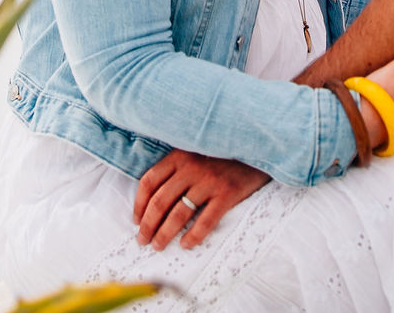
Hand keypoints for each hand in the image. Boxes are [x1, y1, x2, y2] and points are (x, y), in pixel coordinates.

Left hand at [134, 150, 269, 250]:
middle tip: (143, 240)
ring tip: (159, 246)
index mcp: (179, 155)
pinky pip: (205, 221)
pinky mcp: (227, 193)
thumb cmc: (222, 153)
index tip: (136, 221)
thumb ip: (177, 167)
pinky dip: (193, 236)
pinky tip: (186, 245)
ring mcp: (209, 181)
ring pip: (179, 213)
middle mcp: (191, 167)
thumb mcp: (195, 150)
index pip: (149, 181)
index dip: (139, 204)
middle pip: (160, 201)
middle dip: (148, 225)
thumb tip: (154, 199)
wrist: (257, 146)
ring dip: (165, 233)